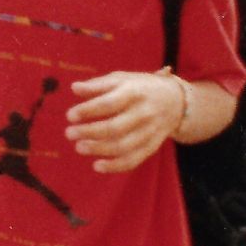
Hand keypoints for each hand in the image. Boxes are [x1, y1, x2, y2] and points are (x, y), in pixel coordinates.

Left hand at [64, 70, 185, 174]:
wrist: (175, 101)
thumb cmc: (140, 87)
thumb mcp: (121, 79)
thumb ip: (98, 85)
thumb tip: (74, 88)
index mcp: (134, 92)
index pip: (109, 103)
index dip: (88, 110)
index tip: (70, 116)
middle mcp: (143, 113)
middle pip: (115, 127)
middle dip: (89, 132)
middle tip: (69, 133)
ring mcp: (149, 132)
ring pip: (123, 146)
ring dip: (99, 149)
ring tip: (79, 147)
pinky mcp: (152, 146)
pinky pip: (134, 160)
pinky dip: (115, 166)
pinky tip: (97, 166)